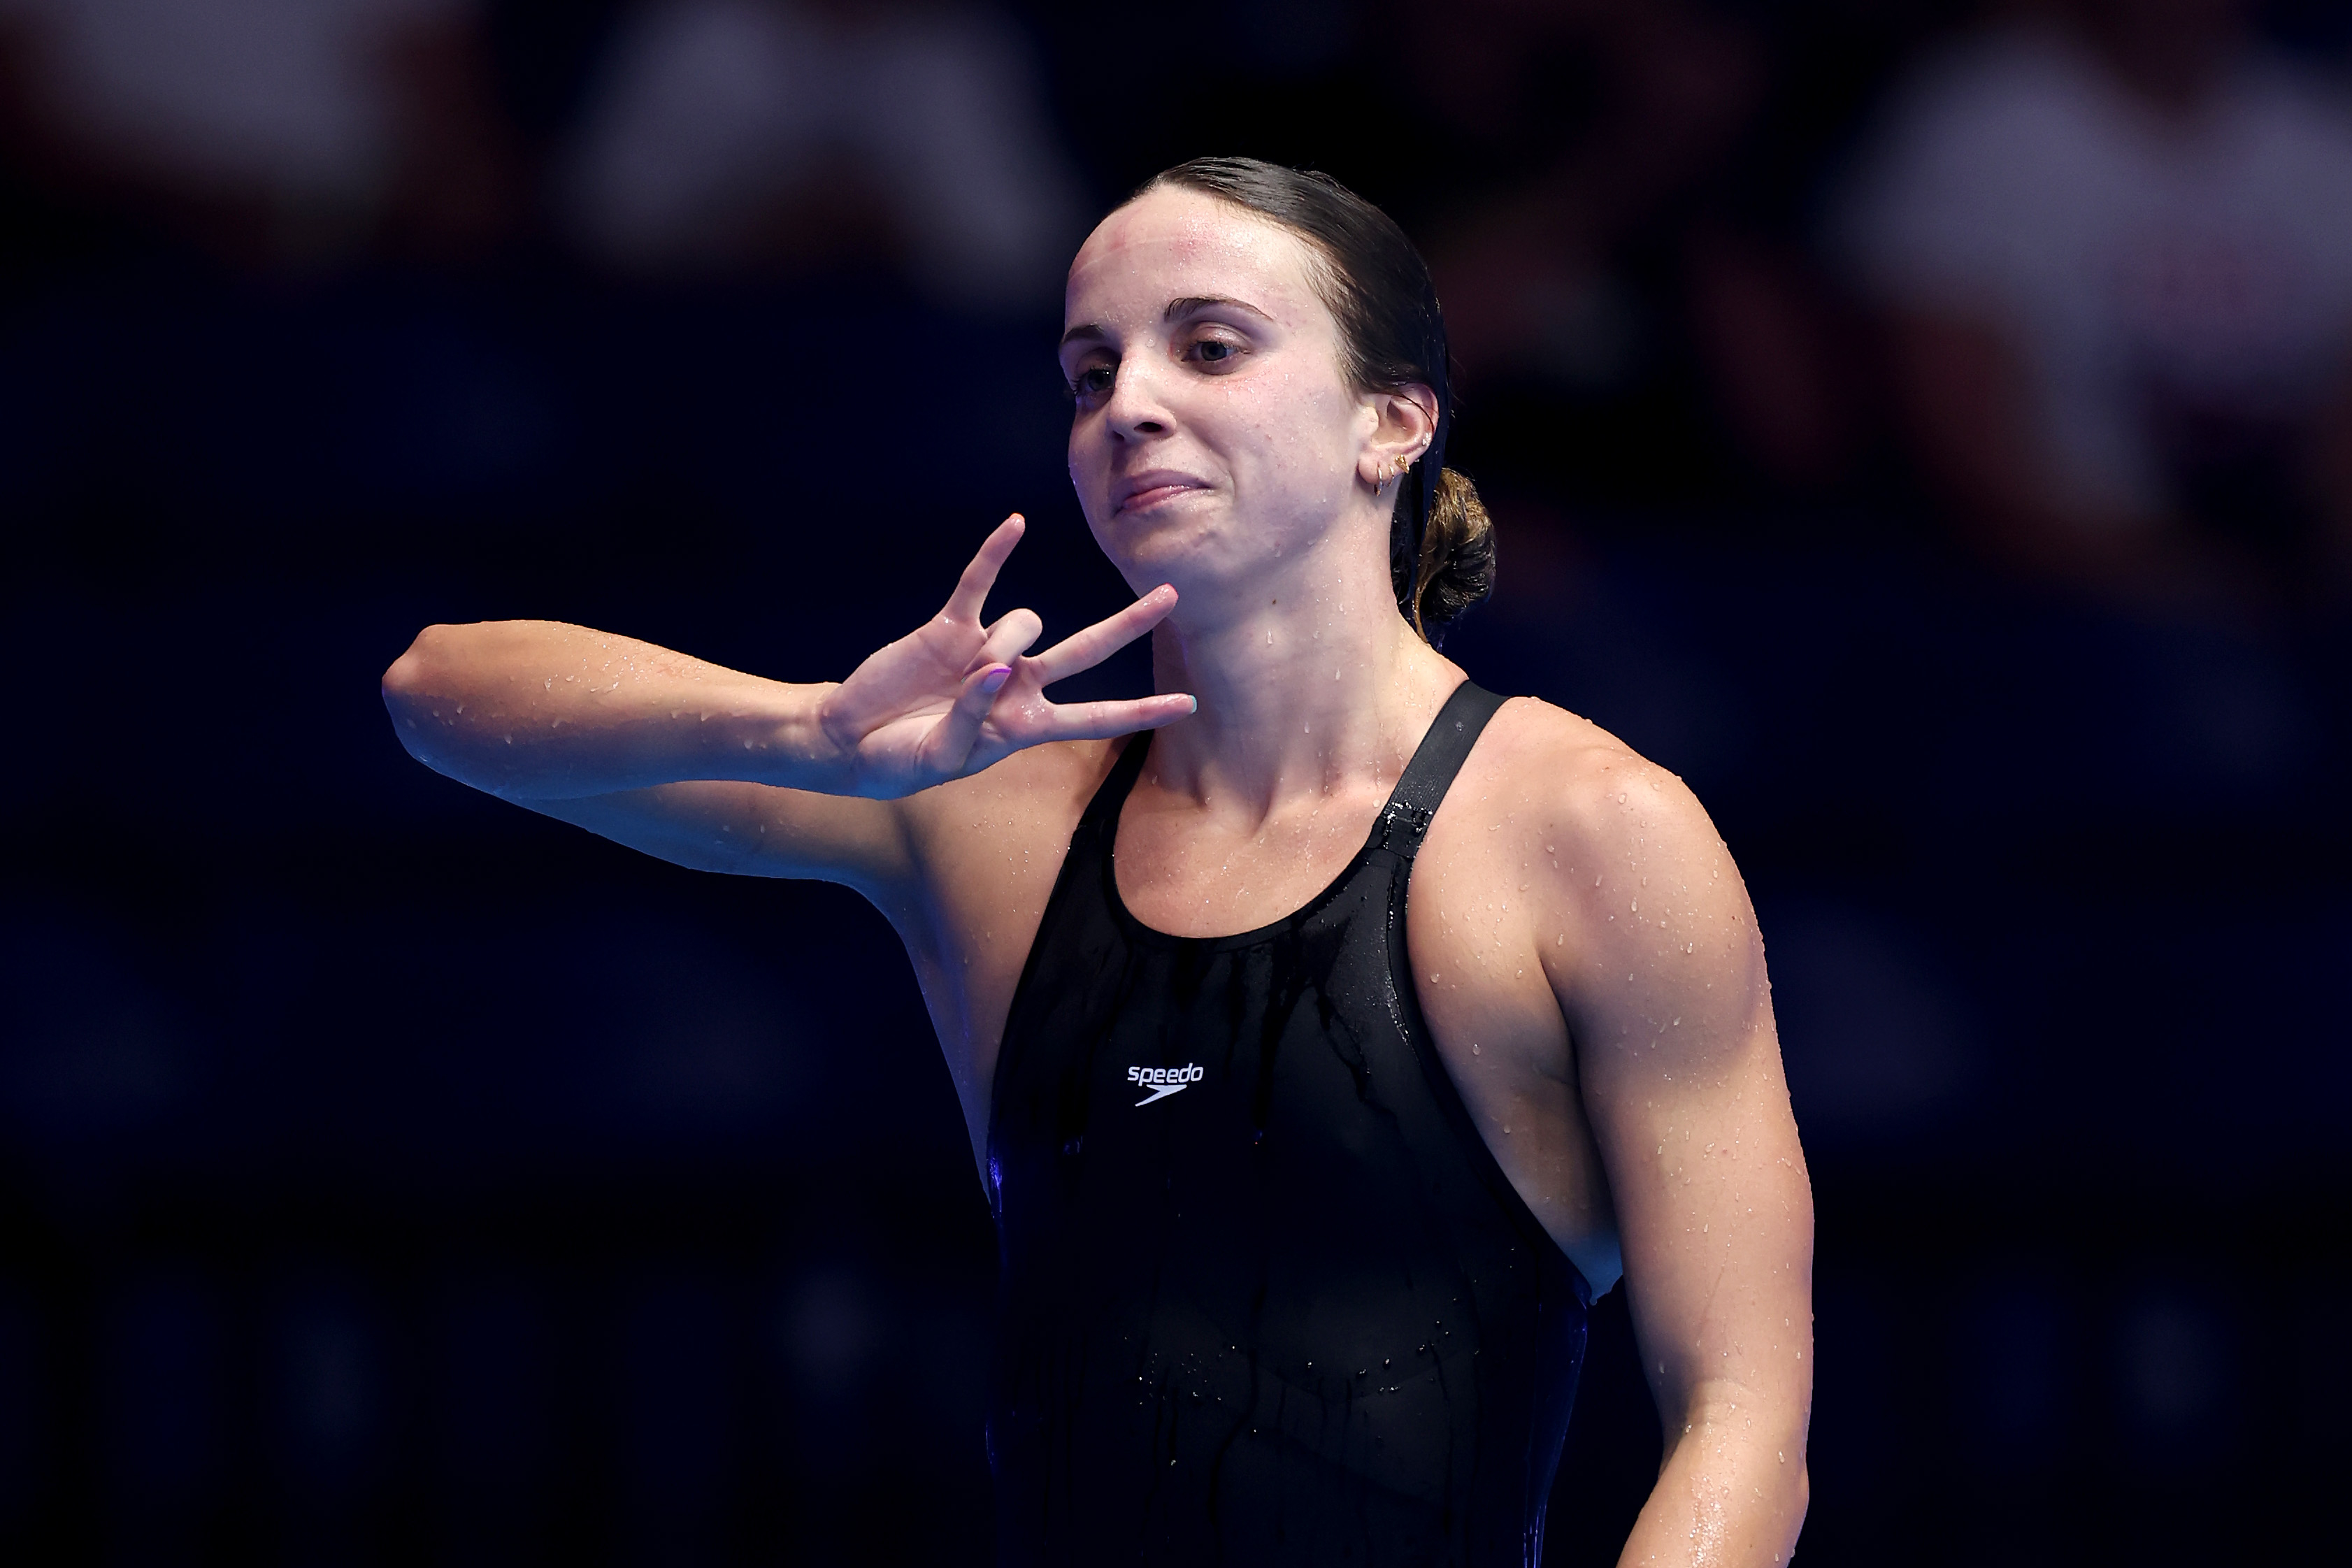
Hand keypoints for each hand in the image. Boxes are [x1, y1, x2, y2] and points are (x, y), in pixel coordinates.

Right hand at [814, 516, 1190, 796]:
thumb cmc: (900, 760)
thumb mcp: (938, 758)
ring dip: (997, 647)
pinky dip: (996, 554)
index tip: (1189, 704)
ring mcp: (987, 650)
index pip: (1097, 717)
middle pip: (1088, 650)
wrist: (851, 738)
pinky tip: (1016, 524)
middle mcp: (1018, 684)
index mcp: (1024, 727)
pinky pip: (980, 582)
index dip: (1142, 712)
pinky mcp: (951, 626)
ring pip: (1023, 625)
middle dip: (1128, 624)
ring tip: (957, 679)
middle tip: (1172, 595)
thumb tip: (996, 671)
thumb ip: (972, 721)